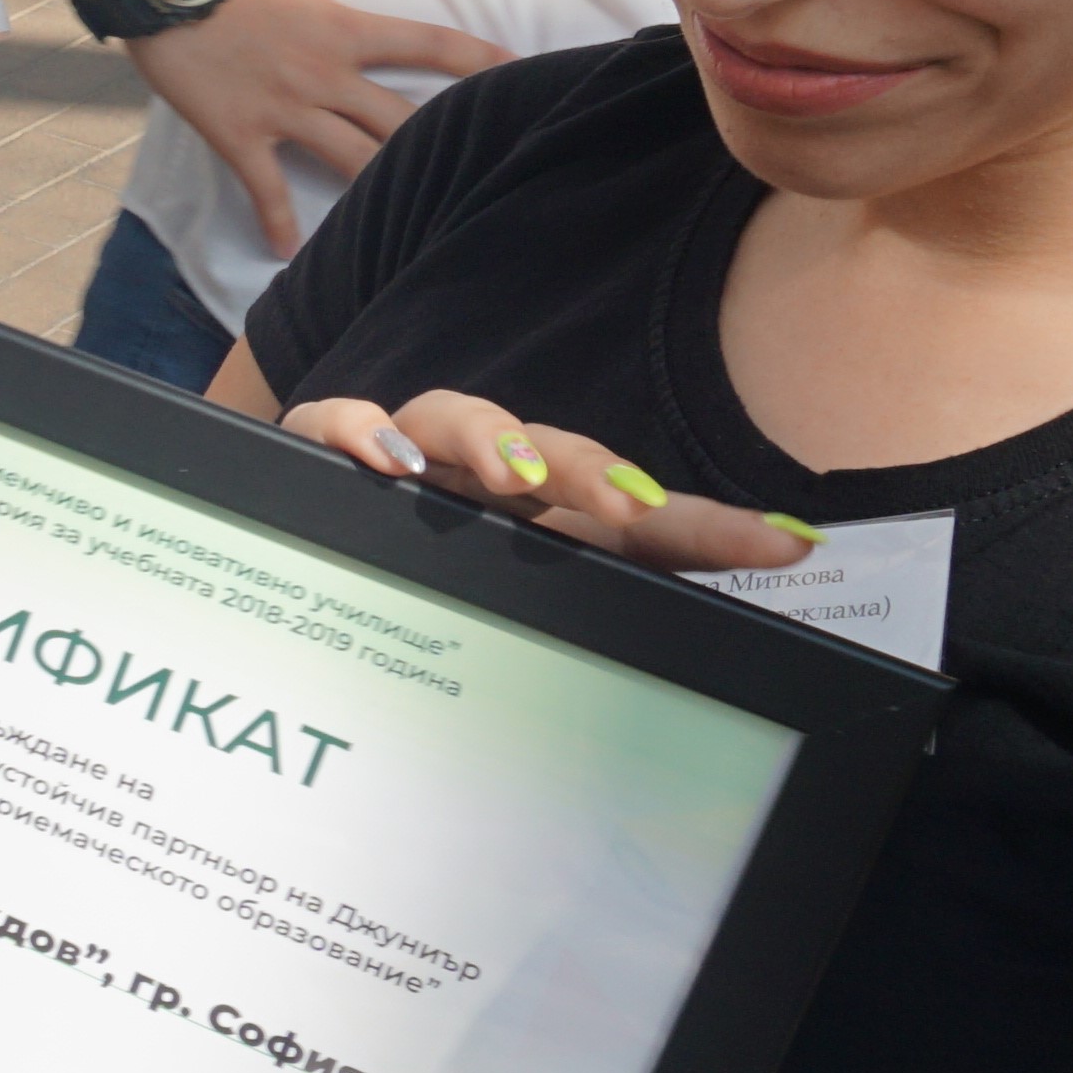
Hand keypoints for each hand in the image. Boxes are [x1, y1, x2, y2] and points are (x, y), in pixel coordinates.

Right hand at [114, 0, 507, 249]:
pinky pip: (268, 189)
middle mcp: (325, 74)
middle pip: (404, 119)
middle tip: (476, 169)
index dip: (479, 59)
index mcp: (342, 27)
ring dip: (382, 192)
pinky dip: (279, 223)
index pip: (428, 42)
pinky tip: (289, 253)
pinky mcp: (242, 136)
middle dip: (444, 145)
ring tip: (408, 223)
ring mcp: (286, 109)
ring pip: (354, 162)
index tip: (518, 71)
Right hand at [274, 383, 816, 573]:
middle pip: (547, 448)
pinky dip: (356, 428)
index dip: (707, 527)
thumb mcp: (505, 604)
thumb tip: (704, 659)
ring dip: (489, 435)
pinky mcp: (324, 450)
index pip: (629, 512)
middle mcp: (477, 475)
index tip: (786, 545)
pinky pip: (333, 420)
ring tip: (513, 475)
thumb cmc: (408, 580)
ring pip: (448, 413)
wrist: (286, 534)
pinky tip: (381, 462)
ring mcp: (403, 458)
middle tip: (626, 504)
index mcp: (537, 514)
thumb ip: (590, 617)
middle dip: (590, 469)